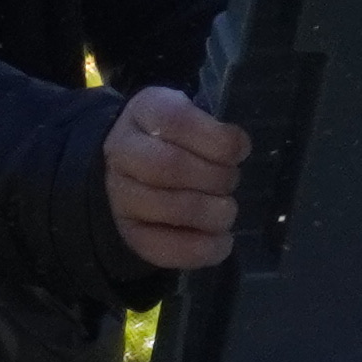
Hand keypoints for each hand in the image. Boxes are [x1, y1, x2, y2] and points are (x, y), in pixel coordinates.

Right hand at [104, 85, 251, 273]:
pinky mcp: (129, 233)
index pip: (177, 121)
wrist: (133, 170)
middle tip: (231, 182)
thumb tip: (237, 147)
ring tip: (226, 210)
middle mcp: (122, 152)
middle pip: (171, 166)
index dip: (218, 139)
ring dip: (214, 213)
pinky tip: (223, 241)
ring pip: (171, 209)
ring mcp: (120, 196)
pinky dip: (204, 248)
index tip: (240, 150)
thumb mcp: (190, 117)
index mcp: (143, 112)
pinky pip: (165, 248)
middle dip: (216, 177)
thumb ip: (212, 129)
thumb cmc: (175, 140)